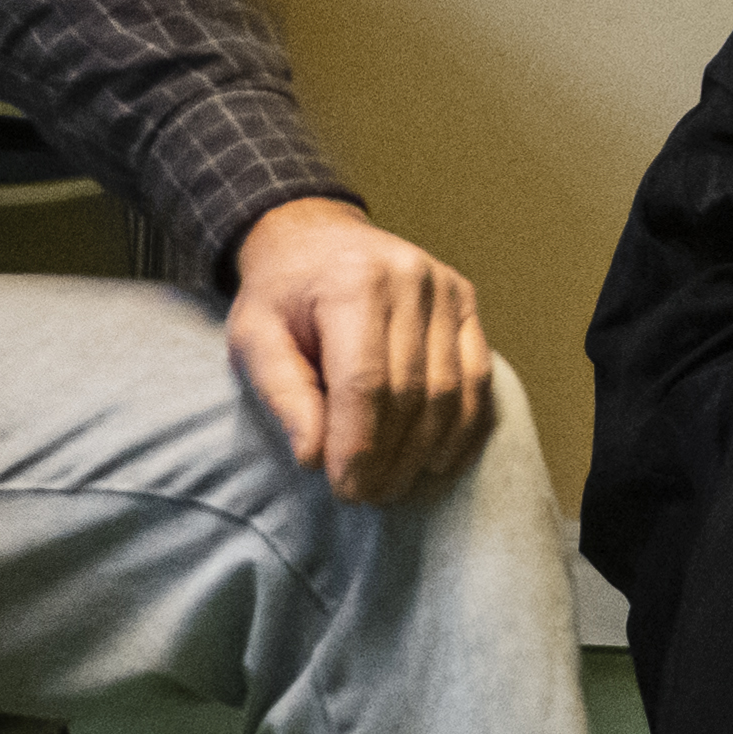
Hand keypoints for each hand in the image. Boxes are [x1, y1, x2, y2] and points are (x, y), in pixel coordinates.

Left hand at [223, 196, 497, 502]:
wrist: (314, 237)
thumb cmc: (281, 296)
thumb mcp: (254, 339)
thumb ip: (282, 394)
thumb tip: (313, 457)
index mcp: (352, 282)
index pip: (365, 381)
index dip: (359, 444)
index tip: (345, 489)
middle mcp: (409, 279)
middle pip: (411, 391)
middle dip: (389, 456)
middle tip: (366, 495)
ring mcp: (446, 288)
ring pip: (450, 390)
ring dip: (424, 449)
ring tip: (394, 484)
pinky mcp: (466, 302)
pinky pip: (478, 375)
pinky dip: (463, 426)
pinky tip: (438, 460)